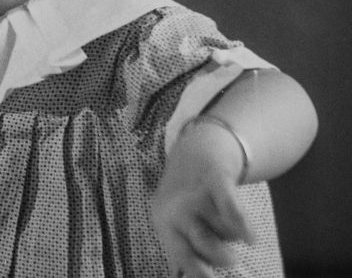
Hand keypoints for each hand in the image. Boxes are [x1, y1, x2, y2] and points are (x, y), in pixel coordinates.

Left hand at [152, 120, 254, 277]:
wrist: (195, 150)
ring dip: (235, 233)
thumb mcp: (175, 219)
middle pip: (208, 247)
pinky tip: (251, 239)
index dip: (199, 272)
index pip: (181, 256)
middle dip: (223, 256)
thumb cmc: (188, 195)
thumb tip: (204, 276)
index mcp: (165, 224)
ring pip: (228, 231)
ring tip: (225, 219)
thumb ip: (186, 246)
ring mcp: (197, 195)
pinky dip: (243, 225)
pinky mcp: (216, 180)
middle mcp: (177, 210)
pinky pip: (232, 208)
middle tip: (230, 256)